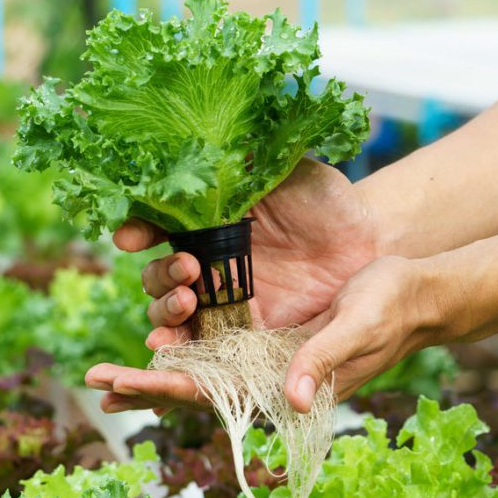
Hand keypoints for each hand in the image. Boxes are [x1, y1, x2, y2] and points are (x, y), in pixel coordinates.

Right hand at [86, 158, 381, 412]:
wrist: (367, 243)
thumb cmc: (324, 202)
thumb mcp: (283, 174)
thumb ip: (243, 167)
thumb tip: (196, 145)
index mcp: (207, 226)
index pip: (157, 229)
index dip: (138, 232)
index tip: (130, 237)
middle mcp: (207, 264)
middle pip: (158, 278)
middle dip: (160, 277)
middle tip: (188, 270)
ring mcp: (224, 301)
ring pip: (173, 315)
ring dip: (164, 314)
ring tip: (183, 305)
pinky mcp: (245, 334)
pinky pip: (205, 347)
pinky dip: (181, 352)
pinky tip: (167, 351)